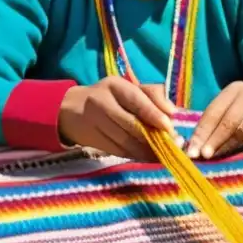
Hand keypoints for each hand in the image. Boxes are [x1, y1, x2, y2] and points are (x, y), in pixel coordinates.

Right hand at [58, 78, 175, 159]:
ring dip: (146, 150)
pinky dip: (134, 155)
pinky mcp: (91, 139)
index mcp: (115, 86)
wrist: (70, 108)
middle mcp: (101, 101)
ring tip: (163, 155)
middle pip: (130, 123)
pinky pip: (117, 150)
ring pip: (124, 140)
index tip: (169, 126)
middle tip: (171, 145)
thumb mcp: (128, 89)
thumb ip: (153, 96)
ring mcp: (94, 122)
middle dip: (153, 136)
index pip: (136, 99)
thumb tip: (173, 111)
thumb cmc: (110, 97)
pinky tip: (147, 157)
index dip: (153, 113)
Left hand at [186, 81, 242, 158]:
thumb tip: (193, 147)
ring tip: (217, 156)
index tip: (192, 151)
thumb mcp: (231, 110)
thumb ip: (214, 124)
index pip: (214, 111)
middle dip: (214, 139)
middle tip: (204, 156)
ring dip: (228, 145)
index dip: (202, 131)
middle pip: (229, 120)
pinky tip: (235, 153)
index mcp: (233, 89)